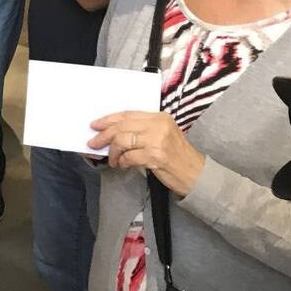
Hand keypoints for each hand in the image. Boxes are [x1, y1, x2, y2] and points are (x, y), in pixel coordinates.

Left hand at [88, 111, 206, 197]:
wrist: (197, 175)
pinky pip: (129, 156)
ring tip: (113, 159)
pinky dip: (121, 161)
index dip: (108, 119)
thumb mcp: (162, 136)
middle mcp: (158, 126)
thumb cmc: (177, 156)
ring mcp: (158, 140)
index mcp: (160, 117)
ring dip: (112, 152)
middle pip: (122, 127)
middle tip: (93, 143)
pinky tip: (122, 164)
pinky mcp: (156, 156)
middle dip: (104, 135)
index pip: (127, 115)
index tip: (95, 125)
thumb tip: (111, 132)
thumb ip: (141, 130)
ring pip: (122, 140)